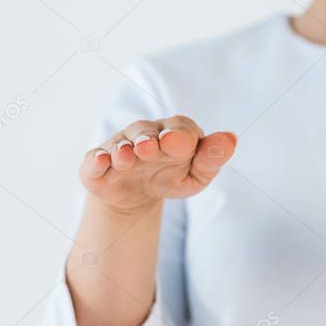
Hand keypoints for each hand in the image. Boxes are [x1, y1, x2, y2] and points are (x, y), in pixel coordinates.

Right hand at [80, 115, 236, 216]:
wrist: (136, 196)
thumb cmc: (170, 177)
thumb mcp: (196, 174)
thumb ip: (212, 158)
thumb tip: (231, 138)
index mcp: (173, 132)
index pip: (180, 129)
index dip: (179, 135)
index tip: (177, 142)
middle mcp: (143, 134)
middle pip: (145, 133)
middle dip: (148, 140)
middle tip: (150, 147)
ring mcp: (118, 148)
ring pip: (121, 145)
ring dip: (124, 150)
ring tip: (128, 156)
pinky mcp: (96, 165)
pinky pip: (94, 159)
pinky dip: (97, 160)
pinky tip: (103, 161)